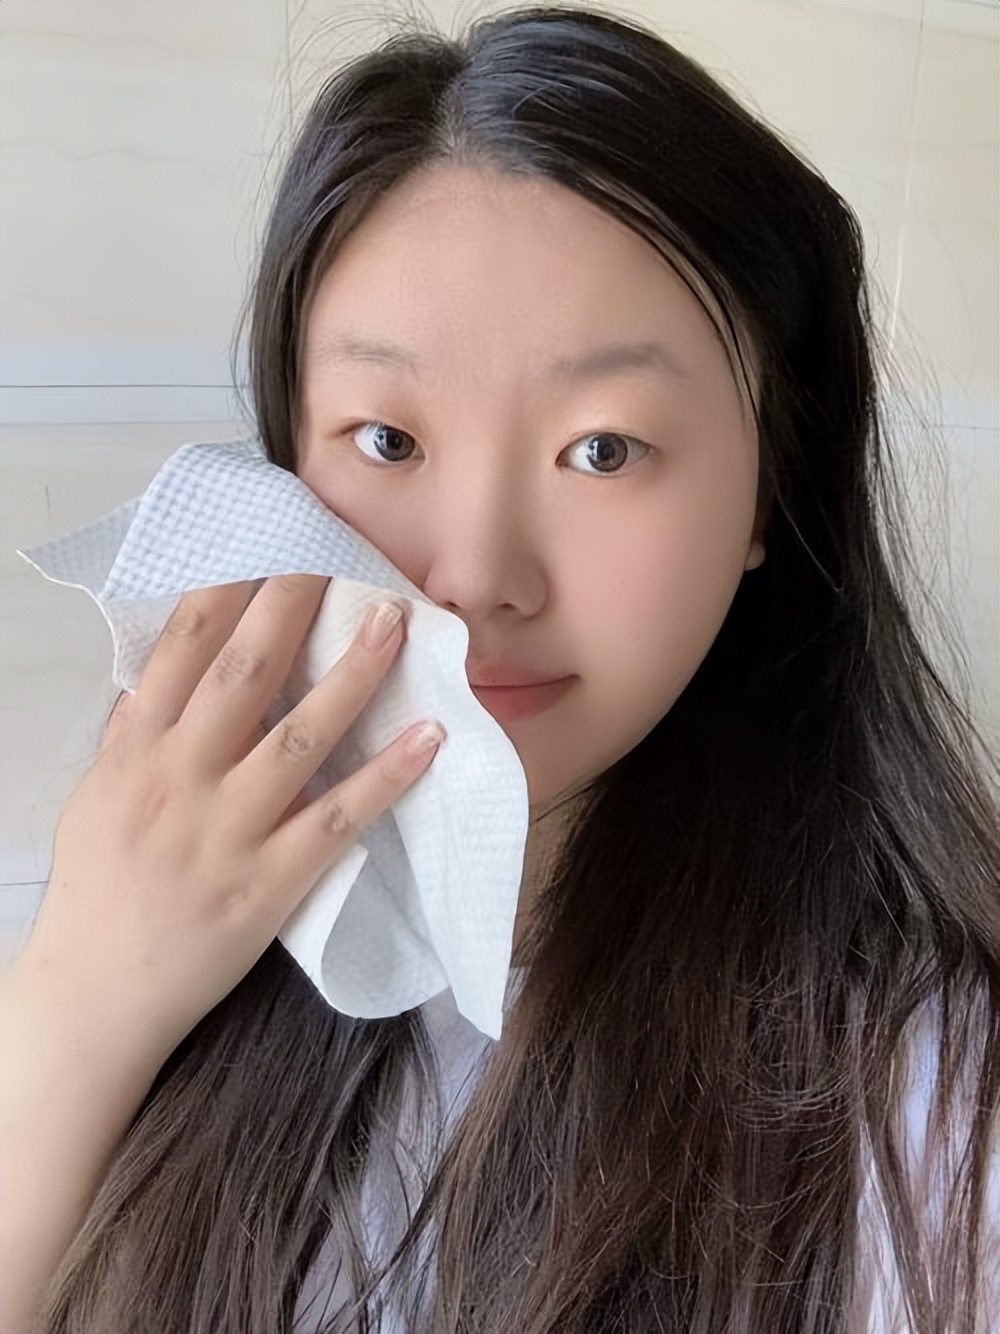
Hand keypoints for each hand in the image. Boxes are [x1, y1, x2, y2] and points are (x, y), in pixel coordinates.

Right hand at [23, 574, 442, 1056]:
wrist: (95, 996)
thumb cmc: (97, 891)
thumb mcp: (96, 797)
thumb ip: (132, 733)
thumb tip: (163, 672)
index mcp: (138, 751)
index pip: (184, 648)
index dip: (229, 586)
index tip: (268, 538)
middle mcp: (182, 779)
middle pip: (244, 673)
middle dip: (292, 605)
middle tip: (337, 551)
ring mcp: (230, 831)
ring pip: (300, 736)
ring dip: (353, 676)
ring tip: (396, 622)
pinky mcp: (272, 882)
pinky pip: (338, 820)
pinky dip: (386, 778)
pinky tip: (429, 739)